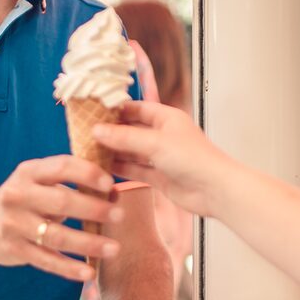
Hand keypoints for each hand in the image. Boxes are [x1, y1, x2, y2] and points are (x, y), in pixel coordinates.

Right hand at [0, 156, 123, 281]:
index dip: (88, 174)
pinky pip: (46, 261)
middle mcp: (18, 195)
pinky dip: (69, 268)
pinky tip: (89, 272)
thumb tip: (115, 193)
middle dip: (94, 209)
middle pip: (61, 201)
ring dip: (88, 243)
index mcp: (29, 171)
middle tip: (119, 216)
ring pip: (56, 235)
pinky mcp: (14, 249)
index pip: (62, 166)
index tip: (110, 184)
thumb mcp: (42, 182)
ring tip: (114, 248)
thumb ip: (72, 183)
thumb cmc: (29, 198)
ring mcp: (14, 224)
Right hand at [93, 101, 232, 217]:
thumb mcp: (155, 143)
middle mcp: (163, 135)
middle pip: (132, 131)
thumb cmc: (193, 159)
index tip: (93, 112)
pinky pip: (136, 170)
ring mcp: (161, 157)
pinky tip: (102, 169)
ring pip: (132, 152)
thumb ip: (125, 137)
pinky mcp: (159, 177)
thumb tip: (97, 130)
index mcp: (167, 118)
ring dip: (113, 152)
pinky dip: (121, 169)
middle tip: (84, 134)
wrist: (215, 190)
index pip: (137, 108)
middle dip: (111, 133)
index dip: (116, 110)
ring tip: (88, 151)